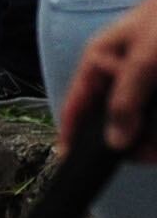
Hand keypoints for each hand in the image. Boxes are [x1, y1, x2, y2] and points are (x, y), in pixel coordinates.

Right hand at [62, 0, 156, 163]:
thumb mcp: (144, 60)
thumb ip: (126, 100)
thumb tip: (115, 139)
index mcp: (100, 60)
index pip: (77, 102)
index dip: (71, 130)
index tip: (70, 156)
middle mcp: (119, 74)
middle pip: (111, 118)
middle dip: (127, 139)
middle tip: (147, 154)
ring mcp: (142, 82)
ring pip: (138, 121)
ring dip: (149, 138)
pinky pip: (153, 118)